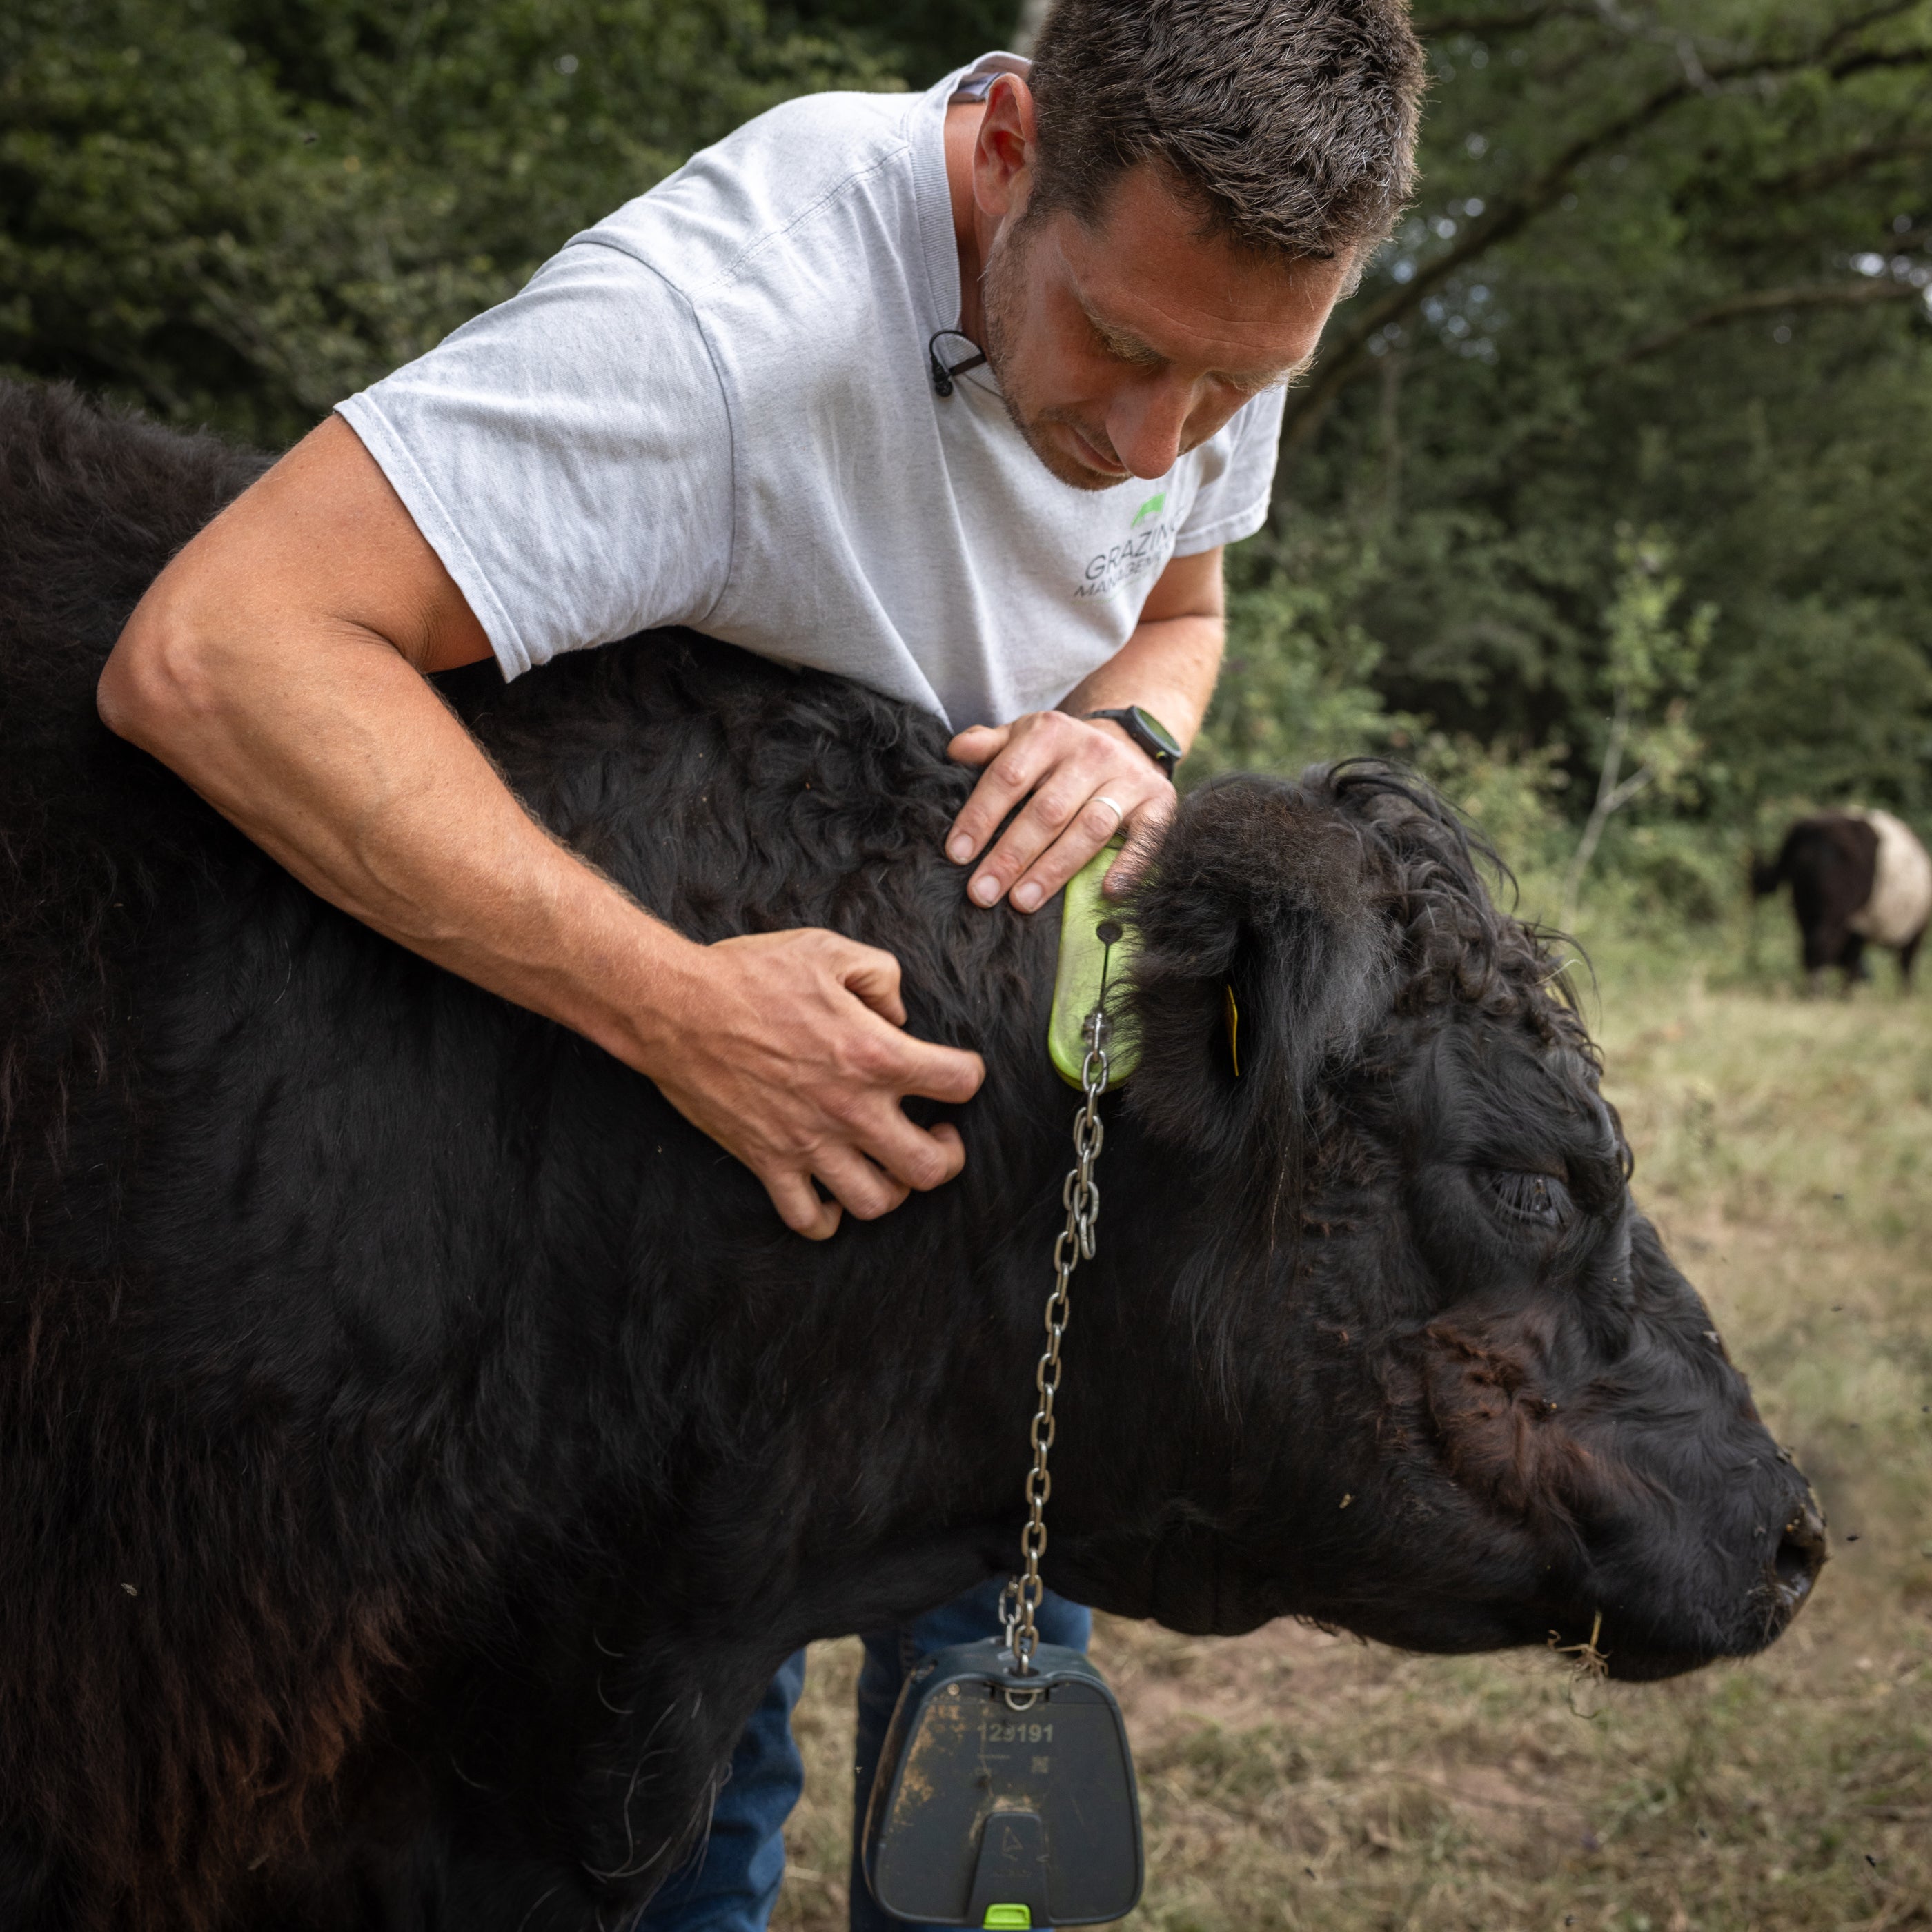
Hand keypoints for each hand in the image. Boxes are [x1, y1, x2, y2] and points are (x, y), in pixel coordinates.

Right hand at [641, 927, 984, 1240]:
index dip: (967, 1075)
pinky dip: (828, 1217)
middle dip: (947, 1155)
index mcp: (874, 1053)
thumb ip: (882, 977)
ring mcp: (808, 1144)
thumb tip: (899, 1016)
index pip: (960, 1082)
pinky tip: (833, 1191)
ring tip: (886, 1162)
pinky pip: (809, 1219)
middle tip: (935, 1133)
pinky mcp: (767, 1163)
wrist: (675, 1007)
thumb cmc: (750, 973)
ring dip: (893, 1189)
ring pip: (876, 1203)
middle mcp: (849, 1109)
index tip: (952, 1073)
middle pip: (930, 1168)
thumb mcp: (828, 949)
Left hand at [944, 710, 1175, 910]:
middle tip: (983, 893)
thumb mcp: (1022, 738)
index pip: (1008, 777)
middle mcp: (1091, 752)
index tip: (958, 854)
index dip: (981, 817)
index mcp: (1050, 733)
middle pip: (1047, 811)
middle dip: (1011, 855)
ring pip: (1089, 828)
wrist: (1128, 741)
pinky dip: (1129, 865)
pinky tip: (1106, 891)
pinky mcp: (1159, 803)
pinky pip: (1145, 837)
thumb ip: (988, 745)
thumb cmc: (1059, 753)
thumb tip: (954, 752)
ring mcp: (1128, 778)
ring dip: (1055, 868)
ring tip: (1023, 901)